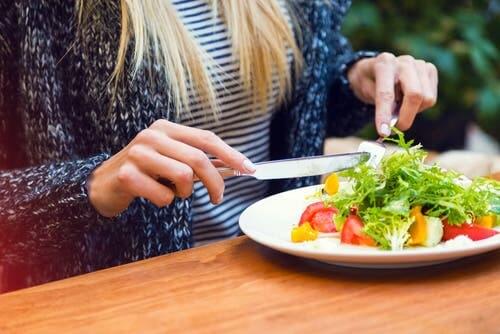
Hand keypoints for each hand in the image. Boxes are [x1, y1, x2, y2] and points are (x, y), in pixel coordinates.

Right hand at [88, 120, 255, 216]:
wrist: (103, 184)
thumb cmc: (144, 172)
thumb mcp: (169, 159)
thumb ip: (196, 159)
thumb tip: (234, 167)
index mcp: (166, 128)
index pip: (206, 138)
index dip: (230, 154)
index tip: (249, 169)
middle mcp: (152, 136)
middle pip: (198, 159)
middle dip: (215, 182)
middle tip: (217, 198)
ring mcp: (138, 154)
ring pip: (183, 176)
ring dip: (184, 193)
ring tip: (174, 193)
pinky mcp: (128, 175)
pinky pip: (164, 196)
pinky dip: (165, 202)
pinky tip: (153, 196)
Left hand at [347, 53, 437, 135]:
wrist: (378, 69)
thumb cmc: (370, 82)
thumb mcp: (366, 92)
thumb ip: (379, 106)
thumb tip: (391, 126)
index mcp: (384, 63)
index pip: (386, 93)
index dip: (384, 115)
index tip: (383, 132)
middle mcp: (405, 62)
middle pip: (415, 95)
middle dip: (406, 117)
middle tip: (396, 129)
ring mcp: (420, 64)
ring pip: (426, 99)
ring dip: (412, 111)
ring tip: (399, 106)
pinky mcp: (430, 70)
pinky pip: (431, 98)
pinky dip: (420, 106)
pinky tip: (408, 99)